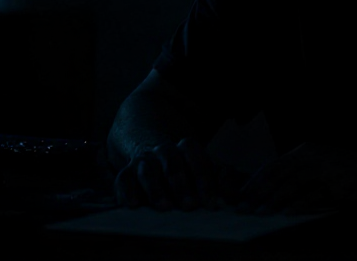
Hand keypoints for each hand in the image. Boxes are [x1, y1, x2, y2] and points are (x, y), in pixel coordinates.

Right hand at [114, 138, 238, 210]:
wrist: (151, 152)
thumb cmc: (186, 170)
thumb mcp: (206, 169)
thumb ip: (222, 179)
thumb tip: (233, 196)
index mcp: (185, 148)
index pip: (194, 153)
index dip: (202, 176)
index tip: (209, 201)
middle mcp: (163, 151)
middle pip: (171, 161)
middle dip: (181, 184)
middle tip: (189, 206)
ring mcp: (143, 161)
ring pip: (147, 170)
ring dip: (156, 189)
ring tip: (164, 207)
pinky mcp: (126, 173)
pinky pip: (122, 179)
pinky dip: (126, 191)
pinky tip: (133, 205)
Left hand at [235, 142, 356, 214]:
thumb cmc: (352, 170)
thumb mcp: (324, 163)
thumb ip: (301, 171)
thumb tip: (273, 189)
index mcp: (308, 149)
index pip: (274, 164)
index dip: (256, 180)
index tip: (242, 195)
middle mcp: (314, 155)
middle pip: (278, 172)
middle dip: (258, 191)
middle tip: (244, 206)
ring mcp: (326, 168)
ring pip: (292, 183)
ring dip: (273, 199)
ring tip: (260, 212)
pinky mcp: (338, 184)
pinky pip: (313, 196)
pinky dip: (298, 205)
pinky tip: (286, 214)